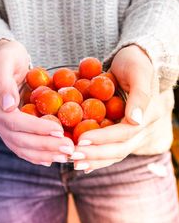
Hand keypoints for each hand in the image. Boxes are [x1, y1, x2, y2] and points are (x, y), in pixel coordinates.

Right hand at [0, 40, 74, 165]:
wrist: (4, 57)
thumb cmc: (7, 55)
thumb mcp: (5, 61)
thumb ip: (4, 83)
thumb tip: (8, 107)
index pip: (14, 121)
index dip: (37, 128)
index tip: (59, 131)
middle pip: (18, 138)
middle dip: (45, 145)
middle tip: (69, 149)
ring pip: (19, 146)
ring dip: (42, 154)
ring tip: (64, 157)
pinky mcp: (7, 127)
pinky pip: (19, 145)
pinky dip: (34, 154)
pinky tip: (49, 160)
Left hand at [71, 45, 158, 171]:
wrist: (136, 60)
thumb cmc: (135, 62)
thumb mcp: (138, 71)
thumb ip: (140, 94)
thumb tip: (135, 120)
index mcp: (149, 114)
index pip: (125, 132)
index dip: (103, 138)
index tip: (81, 140)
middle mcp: (143, 128)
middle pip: (120, 148)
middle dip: (96, 154)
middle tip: (73, 155)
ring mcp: (134, 132)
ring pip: (116, 153)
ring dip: (95, 160)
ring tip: (74, 162)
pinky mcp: (123, 130)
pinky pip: (111, 148)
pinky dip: (98, 156)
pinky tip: (82, 162)